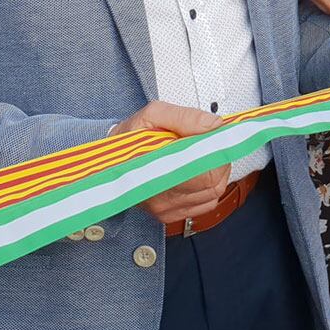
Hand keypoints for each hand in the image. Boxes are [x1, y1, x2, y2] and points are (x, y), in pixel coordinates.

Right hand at [111, 102, 229, 226]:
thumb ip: (186, 117)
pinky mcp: (170, 215)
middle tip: (210, 142)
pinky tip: (198, 171)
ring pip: (214, 192)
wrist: (110, 161)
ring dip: (216, 171)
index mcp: (155, 170)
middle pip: (213, 181)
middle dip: (218, 158)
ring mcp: (165, 208)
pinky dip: (210, 186)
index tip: (219, 137)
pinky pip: (207, 203)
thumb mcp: (153, 115)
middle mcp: (160, 196)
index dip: (217, 151)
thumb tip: (215, 126)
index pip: (203, 170)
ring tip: (202, 154)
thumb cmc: (130, 138)